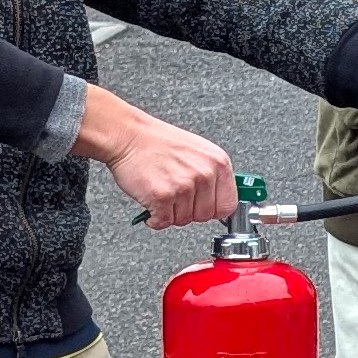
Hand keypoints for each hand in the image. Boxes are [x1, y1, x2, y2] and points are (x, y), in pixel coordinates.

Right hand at [72, 86, 237, 227]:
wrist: (128, 135)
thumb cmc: (158, 142)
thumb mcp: (199, 152)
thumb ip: (212, 175)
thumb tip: (219, 199)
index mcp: (218, 163)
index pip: (228, 205)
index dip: (213, 210)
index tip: (203, 208)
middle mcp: (204, 174)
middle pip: (205, 216)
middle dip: (188, 212)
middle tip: (175, 199)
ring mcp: (184, 186)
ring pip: (183, 220)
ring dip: (169, 213)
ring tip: (162, 194)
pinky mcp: (162, 196)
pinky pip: (163, 222)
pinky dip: (154, 219)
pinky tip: (152, 204)